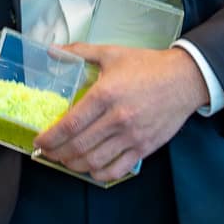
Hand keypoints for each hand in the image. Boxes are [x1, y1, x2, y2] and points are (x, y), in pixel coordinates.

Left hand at [34, 44, 208, 183]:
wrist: (184, 79)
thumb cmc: (147, 65)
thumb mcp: (112, 53)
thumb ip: (81, 52)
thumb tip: (53, 49)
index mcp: (105, 94)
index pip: (71, 124)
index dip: (51, 137)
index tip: (39, 141)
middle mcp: (117, 119)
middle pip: (79, 146)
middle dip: (57, 154)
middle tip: (47, 153)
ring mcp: (131, 136)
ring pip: (94, 161)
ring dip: (74, 165)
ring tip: (64, 160)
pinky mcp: (144, 148)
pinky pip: (116, 170)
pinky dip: (99, 174)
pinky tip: (91, 168)